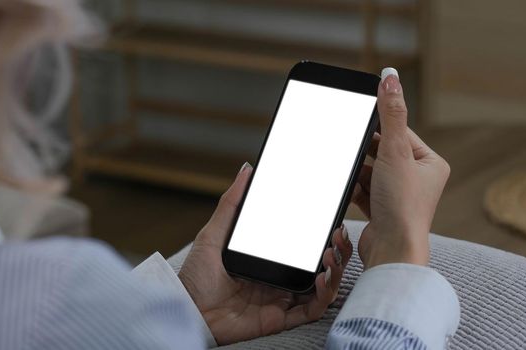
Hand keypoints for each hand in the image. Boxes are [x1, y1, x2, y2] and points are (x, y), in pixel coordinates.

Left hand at [179, 163, 352, 344]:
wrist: (188, 311)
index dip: (323, 234)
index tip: (332, 219)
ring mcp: (282, 299)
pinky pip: (311, 311)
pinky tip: (323, 279)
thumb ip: (232, 203)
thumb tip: (246, 170)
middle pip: (321, 265)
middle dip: (338, 250)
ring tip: (331, 254)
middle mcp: (279, 279)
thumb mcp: (214, 233)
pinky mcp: (280, 318)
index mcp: (268, 258)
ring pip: (323, 287)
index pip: (305, 245)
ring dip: (335, 270)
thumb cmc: (196, 277)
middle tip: (338, 235)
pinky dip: (324, 296)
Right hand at [351, 68, 449, 268]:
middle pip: (383, 152)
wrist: (392, 251)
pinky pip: (363, 190)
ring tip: (354, 176)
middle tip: (351, 148)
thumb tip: (389, 77)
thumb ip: (391, 114)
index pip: (401, 133)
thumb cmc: (402, 206)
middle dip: (365, 153)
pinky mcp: (381, 211)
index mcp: (431, 164)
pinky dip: (354, 189)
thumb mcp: (395, 152)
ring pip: (370, 172)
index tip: (358, 118)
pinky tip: (350, 190)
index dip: (379, 126)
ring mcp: (398, 197)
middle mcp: (418, 180)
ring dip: (358, 173)